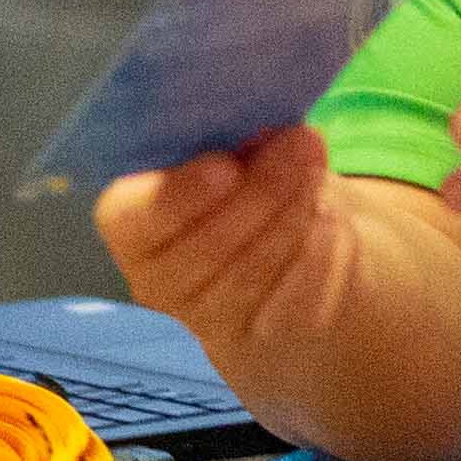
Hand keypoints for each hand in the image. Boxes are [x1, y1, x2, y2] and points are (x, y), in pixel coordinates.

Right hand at [98, 121, 378, 357]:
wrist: (278, 261)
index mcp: (132, 227)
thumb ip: (223, 137)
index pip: (130, 220)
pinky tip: (330, 213)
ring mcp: (206, 317)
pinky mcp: (258, 338)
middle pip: (202, 247)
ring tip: (316, 159)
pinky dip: (314, 250)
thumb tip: (257, 121)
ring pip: (249, 271)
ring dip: (290, 210)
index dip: (176, 196)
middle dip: (258, 191)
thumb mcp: (224, 151)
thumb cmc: (238, 186)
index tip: (225, 165)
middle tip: (300, 140)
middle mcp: (158, 280)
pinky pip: (289, 298)